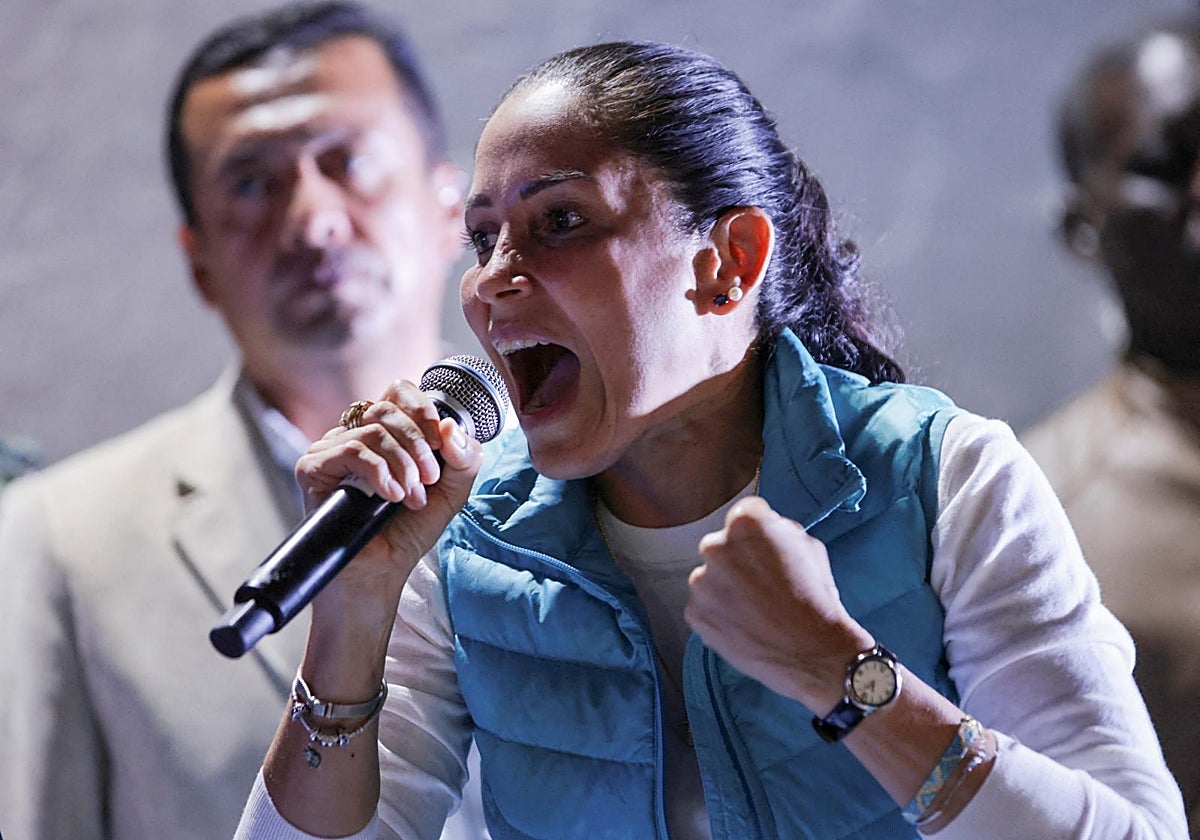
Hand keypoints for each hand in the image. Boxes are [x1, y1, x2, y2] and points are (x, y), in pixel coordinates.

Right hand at [296, 378, 482, 590]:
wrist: (379, 574)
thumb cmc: (407, 532)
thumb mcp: (452, 492)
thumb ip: (464, 458)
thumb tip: (450, 425)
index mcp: (386, 433)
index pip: (399, 391)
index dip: (422, 408)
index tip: (439, 440)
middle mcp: (355, 435)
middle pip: (387, 408)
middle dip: (418, 444)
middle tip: (429, 480)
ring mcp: (330, 450)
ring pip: (372, 430)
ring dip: (402, 465)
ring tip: (411, 499)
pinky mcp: (312, 468)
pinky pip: (349, 450)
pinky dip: (379, 472)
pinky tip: (390, 497)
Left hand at [685, 496, 873, 711]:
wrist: (813, 653)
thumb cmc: (816, 599)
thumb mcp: (809, 546)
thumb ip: (780, 530)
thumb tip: (767, 529)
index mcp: (745, 522)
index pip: (746, 514)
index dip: (761, 532)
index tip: (768, 549)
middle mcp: (715, 546)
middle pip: (723, 546)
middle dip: (739, 560)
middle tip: (762, 584)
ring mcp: (701, 581)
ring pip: (711, 577)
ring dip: (726, 588)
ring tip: (756, 610)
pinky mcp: (694, 613)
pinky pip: (704, 606)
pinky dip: (719, 614)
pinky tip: (745, 625)